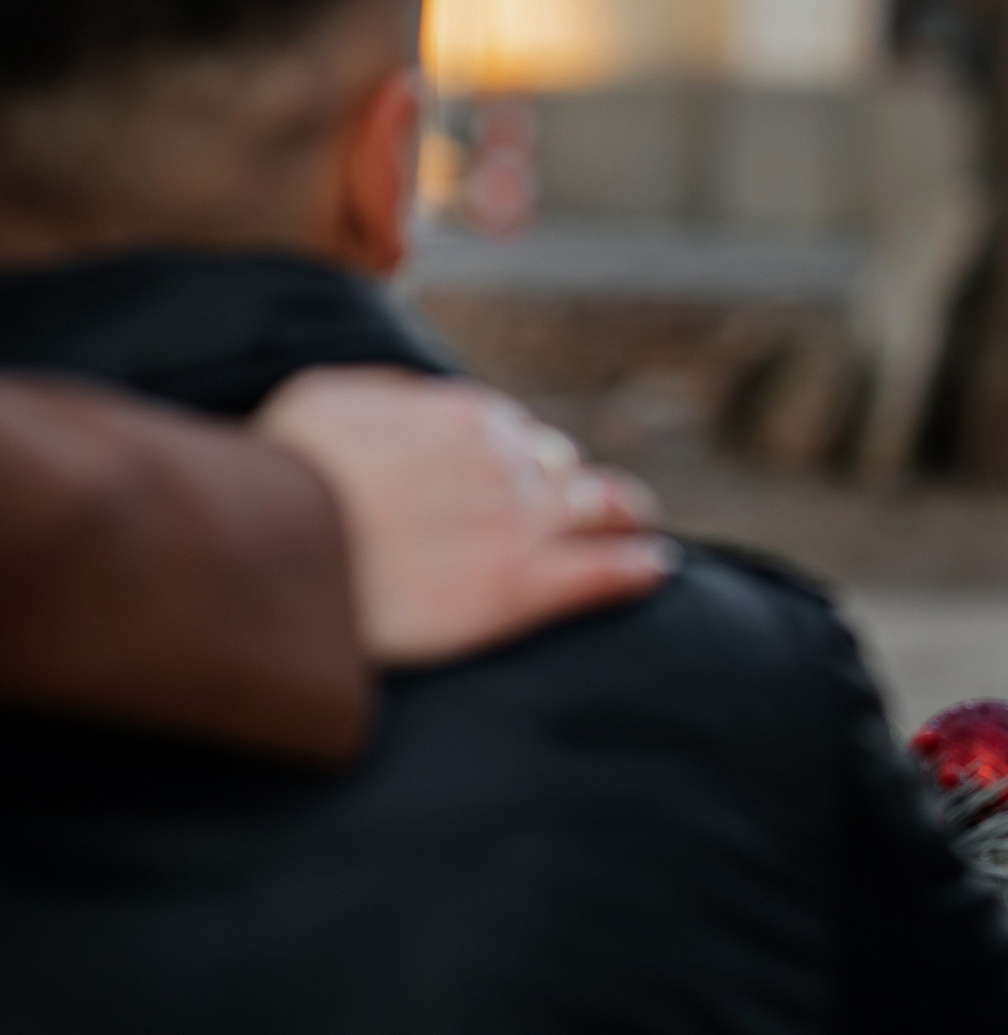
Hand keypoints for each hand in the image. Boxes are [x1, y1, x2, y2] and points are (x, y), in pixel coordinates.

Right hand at [255, 369, 669, 666]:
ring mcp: (517, 521)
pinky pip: (606, 569)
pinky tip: (658, 568)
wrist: (272, 547)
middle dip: (578, 487)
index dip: (525, 457)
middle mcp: (500, 459)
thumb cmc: (277, 478)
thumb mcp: (325, 404)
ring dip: (623, 517)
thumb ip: (387, 400)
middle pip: (566, 469)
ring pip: (602, 509)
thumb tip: (421, 406)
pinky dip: (640, 566)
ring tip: (637, 531)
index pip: (515, 431)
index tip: (526, 476)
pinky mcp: (522, 584)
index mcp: (456, 414)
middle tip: (592, 509)